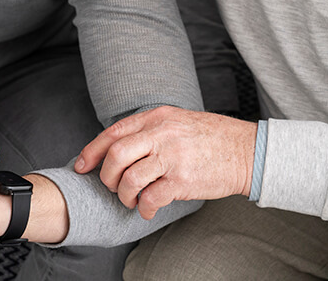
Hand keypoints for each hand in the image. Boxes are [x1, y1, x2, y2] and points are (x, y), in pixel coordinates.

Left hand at [75, 106, 255, 219]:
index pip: (113, 132)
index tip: (82, 165)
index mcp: (157, 117)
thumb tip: (119, 146)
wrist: (246, 150)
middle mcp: (161, 134)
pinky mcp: (182, 180)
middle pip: (115, 155)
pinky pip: (151, 198)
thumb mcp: (177, 120)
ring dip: (124, 195)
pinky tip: (148, 210)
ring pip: (129, 179)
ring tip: (132, 200)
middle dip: (106, 176)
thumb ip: (150, 129)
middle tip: (112, 186)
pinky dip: (144, 209)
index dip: (91, 151)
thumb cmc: (212, 137)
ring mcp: (171, 157)